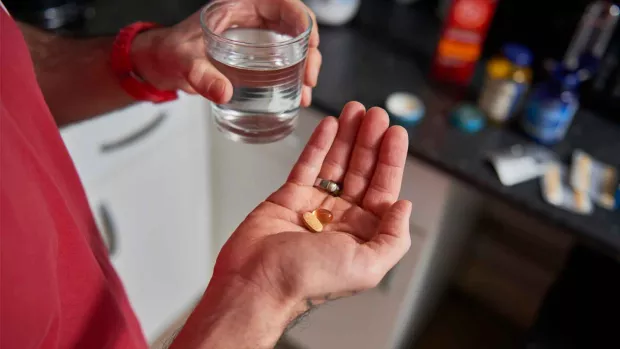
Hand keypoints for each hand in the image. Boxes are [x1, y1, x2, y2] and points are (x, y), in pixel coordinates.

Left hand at [131, 0, 320, 106]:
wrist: (159, 65)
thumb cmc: (169, 52)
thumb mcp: (184, 61)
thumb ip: (201, 76)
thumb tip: (223, 91)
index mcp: (238, 6)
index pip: (282, 3)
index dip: (302, 19)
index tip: (309, 42)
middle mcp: (250, 18)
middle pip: (294, 26)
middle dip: (310, 50)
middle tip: (310, 76)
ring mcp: (254, 37)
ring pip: (292, 44)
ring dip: (306, 65)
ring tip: (307, 90)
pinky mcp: (253, 57)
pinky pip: (282, 60)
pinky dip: (293, 76)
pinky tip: (297, 94)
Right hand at [213, 102, 411, 317]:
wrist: (257, 283)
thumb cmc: (309, 280)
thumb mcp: (367, 266)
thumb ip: (393, 237)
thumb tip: (404, 206)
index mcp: (362, 234)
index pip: (383, 188)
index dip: (391, 159)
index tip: (396, 133)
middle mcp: (341, 218)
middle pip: (361, 171)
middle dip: (370, 141)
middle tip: (376, 114)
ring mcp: (314, 205)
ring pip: (336, 163)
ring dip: (348, 136)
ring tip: (356, 110)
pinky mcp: (288, 197)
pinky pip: (307, 165)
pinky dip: (319, 144)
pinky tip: (330, 125)